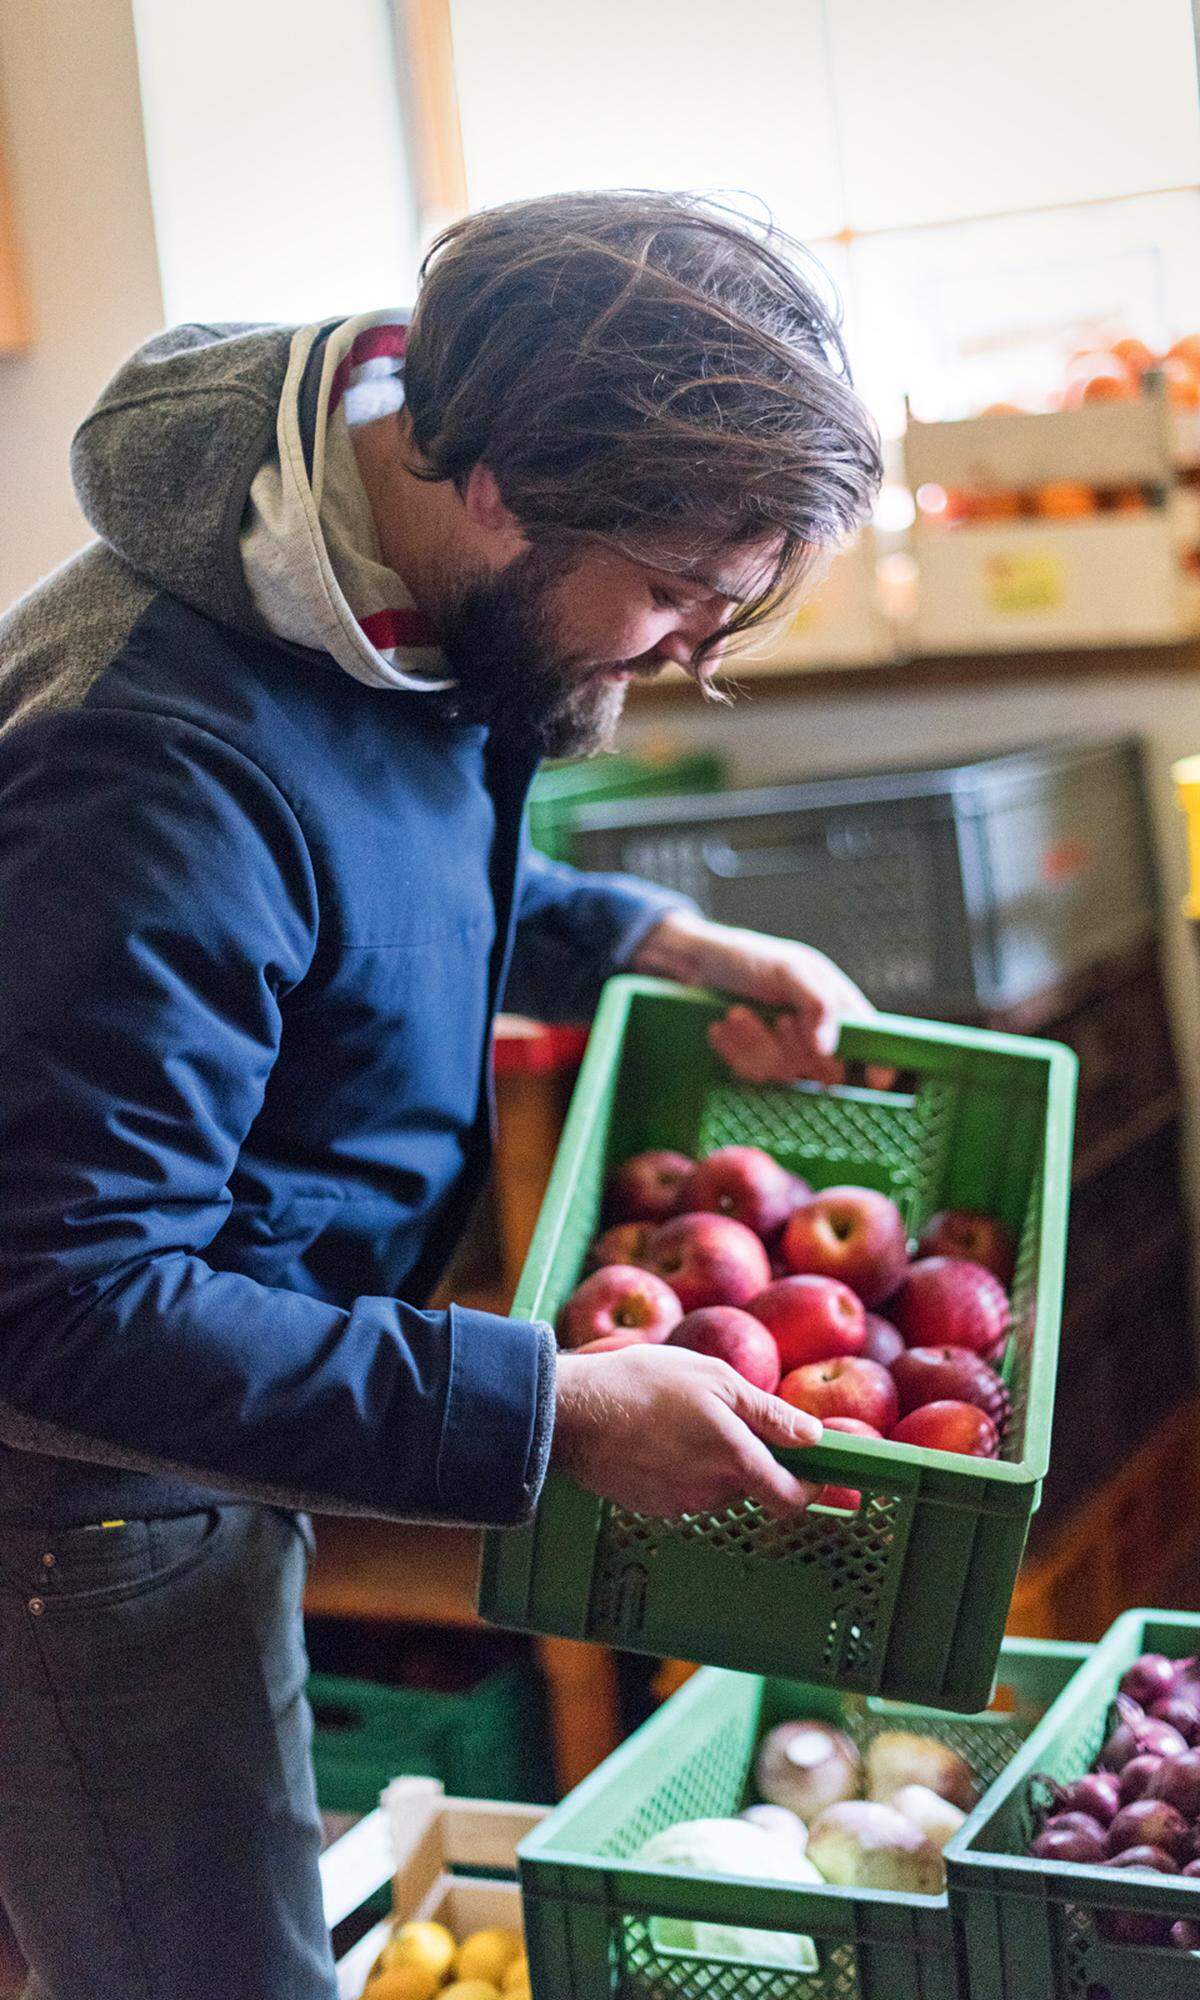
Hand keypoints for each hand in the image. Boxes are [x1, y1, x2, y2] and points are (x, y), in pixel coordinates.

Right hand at [551, 1343, 821, 1518]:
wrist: (572, 1411)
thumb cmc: (644, 1382)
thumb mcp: (715, 1378)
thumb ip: (769, 1412)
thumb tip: (814, 1436)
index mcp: (734, 1459)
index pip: (790, 1499)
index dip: (808, 1488)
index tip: (811, 1469)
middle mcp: (711, 1492)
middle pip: (750, 1487)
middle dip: (749, 1460)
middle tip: (726, 1419)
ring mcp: (677, 1503)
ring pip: (715, 1488)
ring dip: (711, 1462)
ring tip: (680, 1418)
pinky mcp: (649, 1506)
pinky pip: (681, 1490)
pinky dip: (680, 1468)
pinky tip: (656, 1436)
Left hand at [632, 909, 874, 1084]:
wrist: (695, 965)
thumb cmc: (748, 958)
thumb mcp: (788, 968)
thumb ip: (818, 1002)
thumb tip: (830, 1048)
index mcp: (836, 1005)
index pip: (871, 1044)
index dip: (878, 1066)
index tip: (875, 1080)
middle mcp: (816, 1035)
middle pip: (826, 1070)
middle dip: (796, 1047)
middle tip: (779, 1018)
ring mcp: (785, 1053)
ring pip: (785, 1073)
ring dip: (756, 1043)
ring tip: (737, 1013)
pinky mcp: (755, 1064)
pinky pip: (753, 1074)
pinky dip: (734, 1049)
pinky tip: (723, 1026)